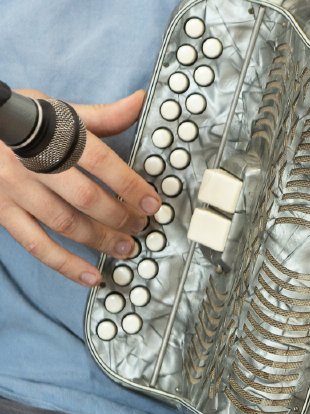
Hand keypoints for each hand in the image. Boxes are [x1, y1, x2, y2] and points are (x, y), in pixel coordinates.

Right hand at [0, 89, 160, 286]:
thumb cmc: (22, 121)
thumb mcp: (58, 111)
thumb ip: (102, 116)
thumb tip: (139, 102)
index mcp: (52, 136)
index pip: (99, 161)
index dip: (130, 185)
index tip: (153, 203)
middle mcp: (33, 164)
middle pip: (85, 197)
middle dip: (120, 216)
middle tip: (142, 226)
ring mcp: (16, 191)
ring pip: (64, 223)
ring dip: (100, 240)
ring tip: (126, 248)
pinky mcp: (2, 212)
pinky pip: (36, 244)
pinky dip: (65, 264)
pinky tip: (91, 276)